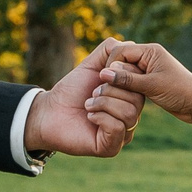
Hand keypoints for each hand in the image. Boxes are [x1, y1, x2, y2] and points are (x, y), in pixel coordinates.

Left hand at [25, 38, 148, 157]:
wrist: (49, 111)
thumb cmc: (72, 90)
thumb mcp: (92, 66)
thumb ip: (110, 51)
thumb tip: (130, 44)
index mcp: (129, 97)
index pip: (142, 83)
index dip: (123, 74)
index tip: (103, 73)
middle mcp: (130, 116)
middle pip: (137, 100)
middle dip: (111, 90)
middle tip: (92, 92)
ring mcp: (122, 134)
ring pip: (130, 114)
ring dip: (104, 103)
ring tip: (88, 104)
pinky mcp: (111, 147)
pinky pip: (118, 128)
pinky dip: (101, 117)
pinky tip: (89, 116)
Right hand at [95, 41, 191, 126]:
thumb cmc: (179, 92)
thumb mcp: (151, 86)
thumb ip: (127, 80)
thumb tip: (104, 74)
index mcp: (150, 51)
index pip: (120, 52)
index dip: (111, 66)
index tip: (106, 82)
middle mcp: (148, 57)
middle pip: (121, 61)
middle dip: (114, 75)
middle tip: (107, 92)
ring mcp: (148, 69)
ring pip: (125, 73)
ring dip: (120, 84)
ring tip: (114, 97)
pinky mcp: (149, 81)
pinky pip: (131, 82)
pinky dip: (126, 89)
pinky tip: (123, 100)